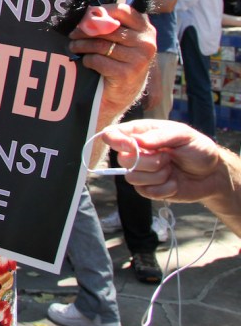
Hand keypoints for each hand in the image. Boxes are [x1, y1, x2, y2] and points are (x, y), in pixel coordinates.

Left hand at [67, 2, 156, 129]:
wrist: (124, 92)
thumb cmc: (119, 60)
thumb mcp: (121, 40)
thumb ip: (111, 24)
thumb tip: (89, 13)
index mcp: (145, 29)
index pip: (122, 11)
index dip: (100, 11)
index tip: (86, 17)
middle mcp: (146, 43)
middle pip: (107, 29)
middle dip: (85, 30)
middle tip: (72, 34)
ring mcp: (139, 59)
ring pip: (100, 45)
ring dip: (81, 45)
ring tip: (74, 46)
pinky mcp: (127, 73)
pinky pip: (98, 60)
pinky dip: (88, 60)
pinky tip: (87, 61)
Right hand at [103, 120, 229, 201]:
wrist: (213, 174)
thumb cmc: (197, 149)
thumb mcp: (183, 135)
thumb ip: (160, 136)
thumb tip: (136, 141)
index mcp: (140, 133)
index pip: (112, 134)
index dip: (116, 140)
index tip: (133, 146)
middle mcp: (136, 152)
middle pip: (122, 159)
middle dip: (148, 162)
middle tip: (168, 158)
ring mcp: (141, 171)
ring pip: (132, 178)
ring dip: (157, 176)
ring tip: (172, 170)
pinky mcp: (148, 189)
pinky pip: (145, 192)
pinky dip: (164, 189)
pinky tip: (174, 182)